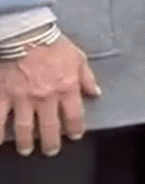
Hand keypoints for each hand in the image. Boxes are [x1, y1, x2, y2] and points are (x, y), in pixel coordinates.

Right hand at [0, 36, 97, 155]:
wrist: (26, 33)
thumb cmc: (52, 43)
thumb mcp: (78, 58)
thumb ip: (87, 78)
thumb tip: (95, 92)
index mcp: (67, 89)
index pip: (75, 117)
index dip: (75, 129)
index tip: (75, 135)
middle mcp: (46, 97)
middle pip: (50, 127)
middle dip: (52, 142)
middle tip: (51, 151)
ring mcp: (23, 98)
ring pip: (25, 128)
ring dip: (26, 142)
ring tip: (26, 150)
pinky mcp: (4, 94)